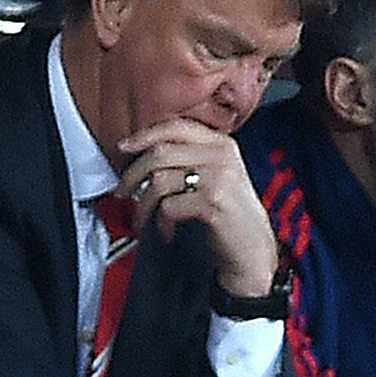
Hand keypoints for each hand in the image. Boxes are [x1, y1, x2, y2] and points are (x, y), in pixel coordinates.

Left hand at [117, 118, 277, 296]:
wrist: (253, 250)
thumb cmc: (228, 216)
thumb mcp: (214, 177)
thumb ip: (188, 159)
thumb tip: (141, 154)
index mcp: (221, 144)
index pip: (175, 127)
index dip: (144, 135)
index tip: (123, 147)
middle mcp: (221, 156)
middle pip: (160, 153)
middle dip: (132, 175)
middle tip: (122, 192)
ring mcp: (219, 178)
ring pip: (159, 181)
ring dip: (143, 205)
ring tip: (143, 220)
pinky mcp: (213, 203)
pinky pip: (168, 207)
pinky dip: (160, 223)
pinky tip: (167, 232)